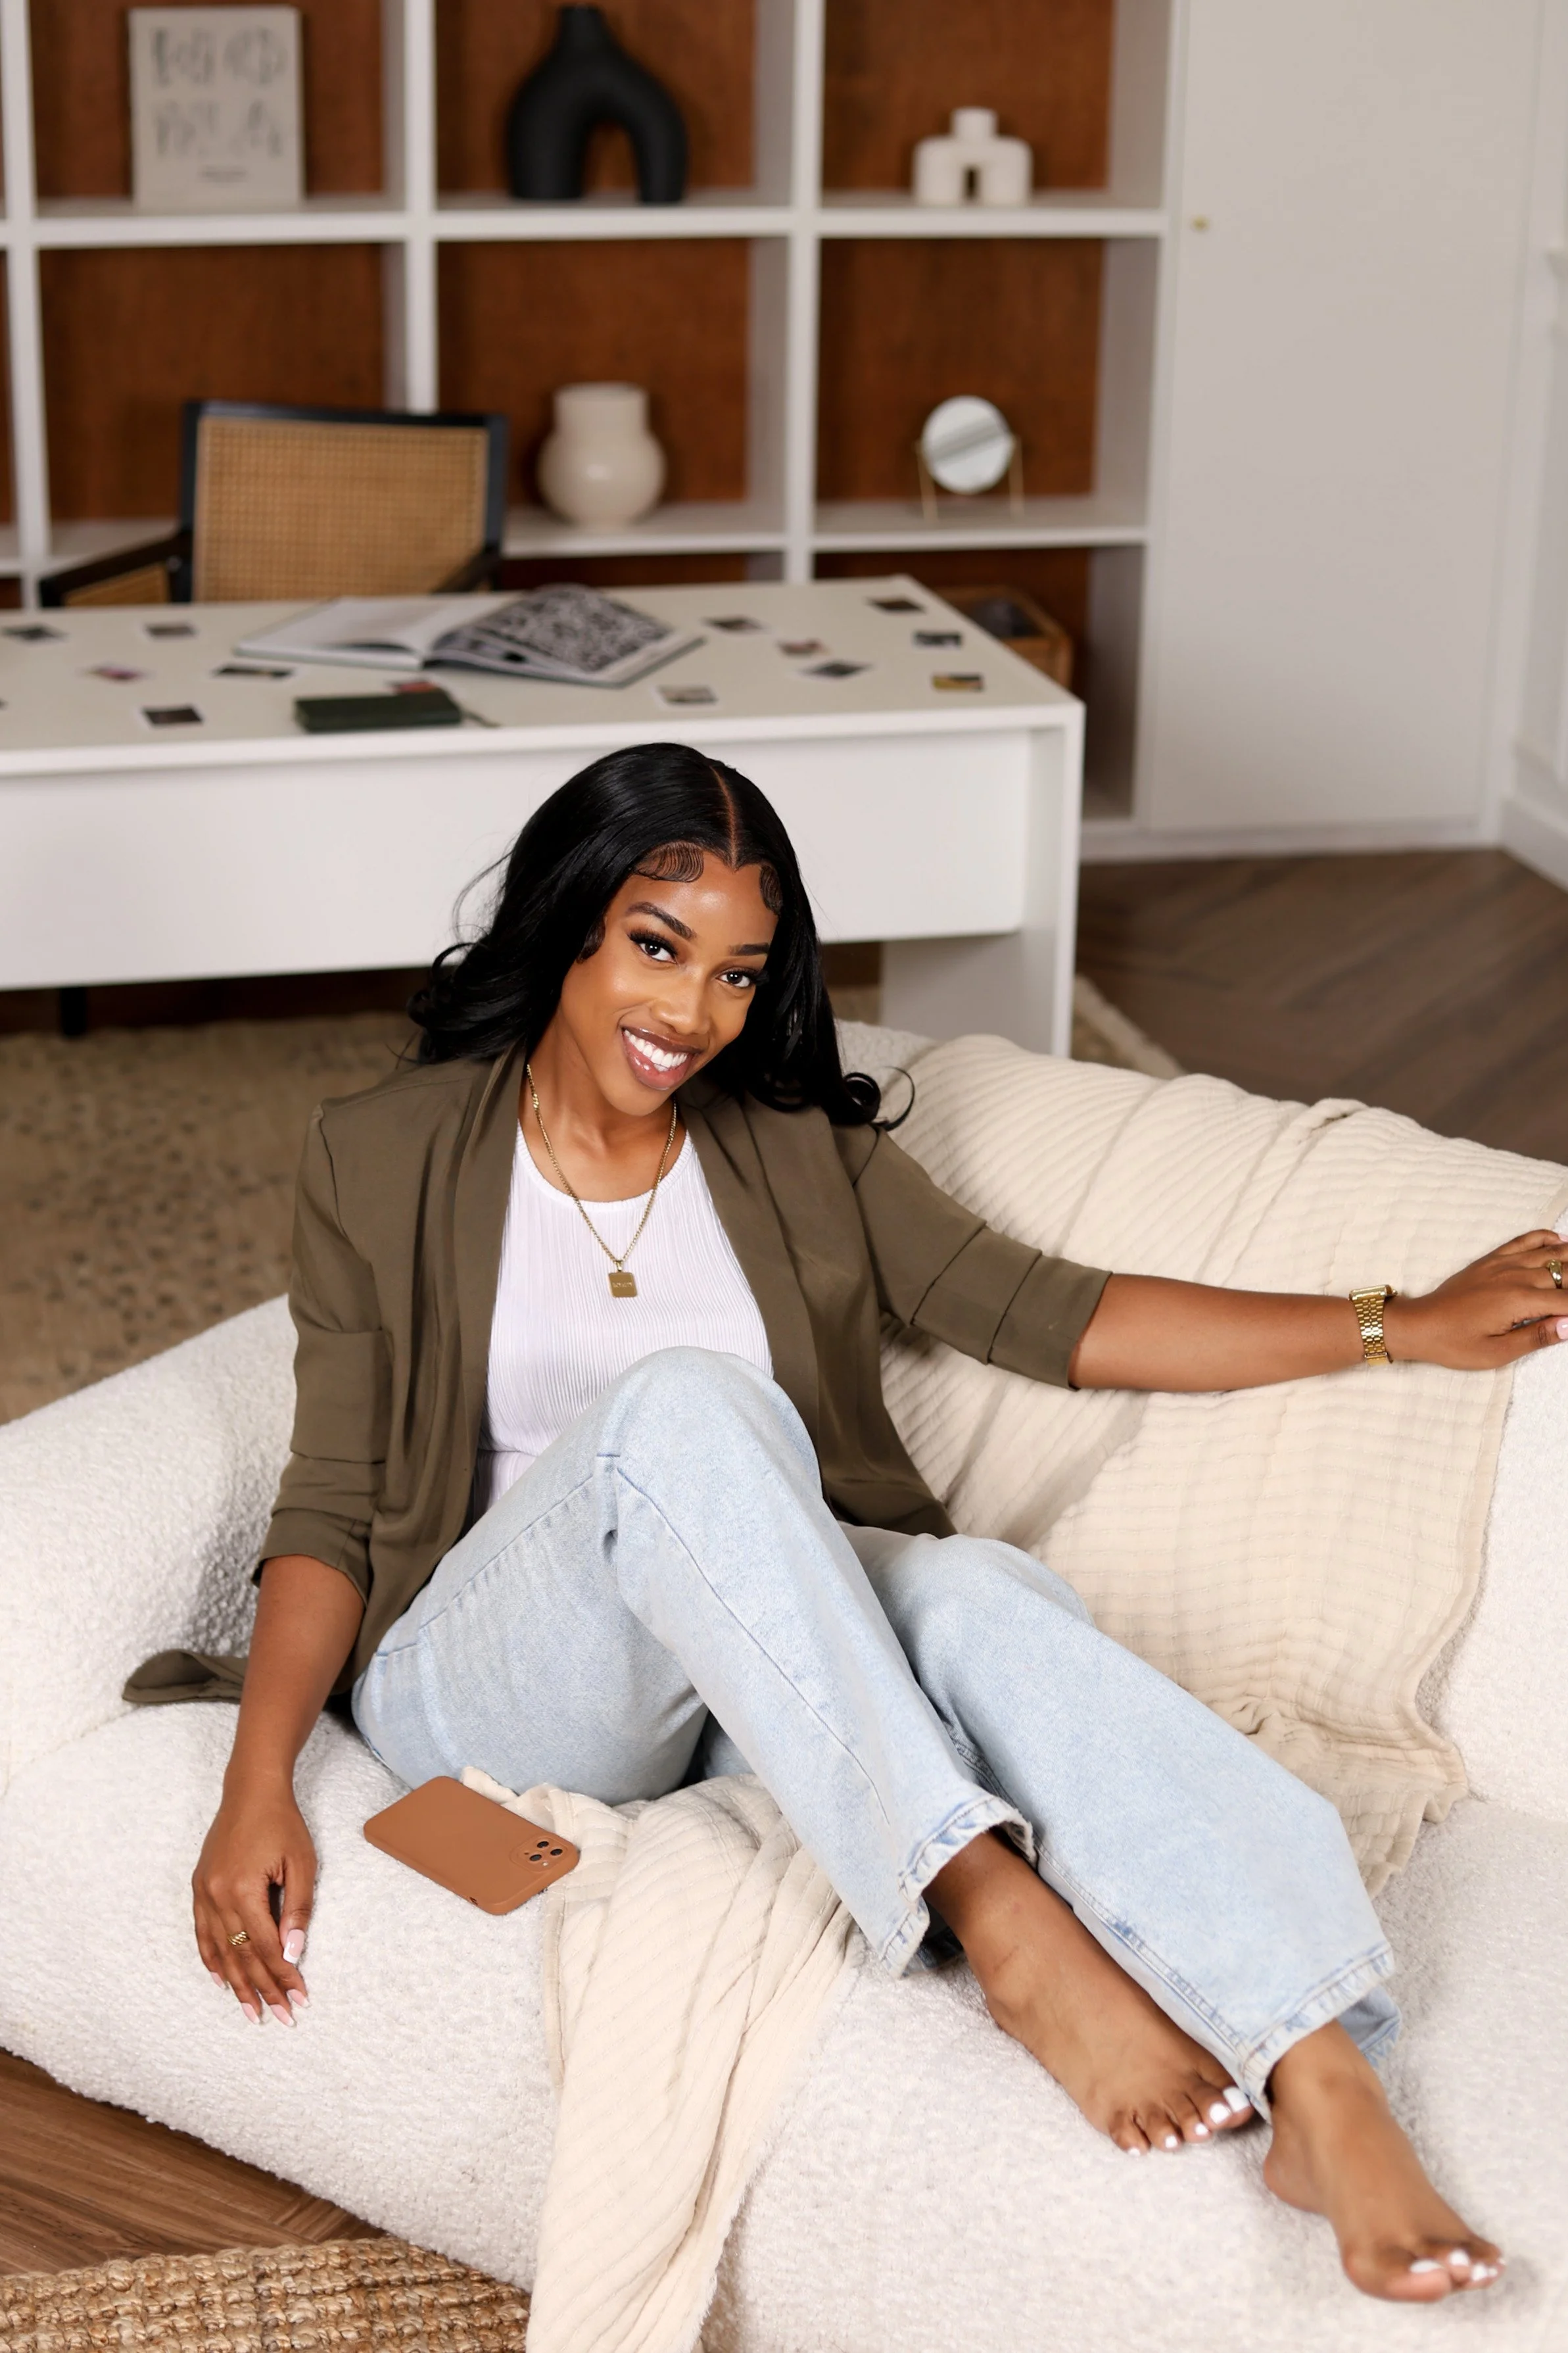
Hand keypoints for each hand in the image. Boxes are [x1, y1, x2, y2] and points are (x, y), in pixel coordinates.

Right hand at [193, 1775, 314, 2025]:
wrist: (251, 1791)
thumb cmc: (282, 1824)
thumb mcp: (301, 1863)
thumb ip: (297, 1910)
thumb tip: (293, 1954)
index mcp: (243, 1890)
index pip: (266, 1947)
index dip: (283, 1977)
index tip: (299, 1999)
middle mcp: (217, 1896)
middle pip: (242, 1956)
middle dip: (263, 1990)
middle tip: (280, 2018)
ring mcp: (203, 1893)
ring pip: (221, 1950)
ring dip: (237, 1984)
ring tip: (251, 2012)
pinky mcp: (199, 1887)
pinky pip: (202, 1933)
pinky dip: (212, 1959)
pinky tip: (221, 1981)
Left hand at [1386, 1230, 1567, 1369]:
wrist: (1420, 1324)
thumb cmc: (1455, 1343)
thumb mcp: (1497, 1352)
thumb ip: (1537, 1337)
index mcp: (1519, 1301)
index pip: (1567, 1301)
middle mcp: (1514, 1276)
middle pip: (1565, 1274)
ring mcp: (1502, 1263)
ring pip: (1551, 1254)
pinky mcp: (1492, 1259)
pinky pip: (1524, 1240)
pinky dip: (1546, 1238)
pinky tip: (1560, 1242)